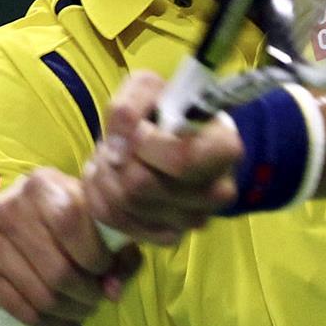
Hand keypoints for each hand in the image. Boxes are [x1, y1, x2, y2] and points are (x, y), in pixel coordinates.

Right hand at [0, 168, 141, 325]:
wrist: (11, 228)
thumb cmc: (64, 223)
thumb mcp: (92, 222)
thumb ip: (117, 250)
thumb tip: (113, 290)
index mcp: (42, 184)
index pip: (70, 222)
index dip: (95, 255)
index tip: (106, 268)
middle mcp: (8, 206)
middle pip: (58, 269)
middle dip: (88, 293)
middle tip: (98, 297)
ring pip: (42, 296)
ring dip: (72, 311)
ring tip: (84, 308)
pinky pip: (23, 311)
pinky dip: (51, 323)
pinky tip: (64, 319)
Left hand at [84, 70, 242, 244]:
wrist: (161, 142)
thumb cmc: (161, 112)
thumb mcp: (147, 89)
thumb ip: (131, 104)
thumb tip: (122, 138)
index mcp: (224, 148)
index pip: (181, 160)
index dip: (145, 145)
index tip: (136, 129)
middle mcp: (218, 190)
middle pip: (143, 185)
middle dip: (116, 159)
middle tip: (113, 143)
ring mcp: (194, 218)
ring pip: (126, 204)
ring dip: (104, 175)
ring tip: (109, 157)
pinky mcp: (170, 236)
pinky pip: (119, 223)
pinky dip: (101, 197)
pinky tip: (108, 179)